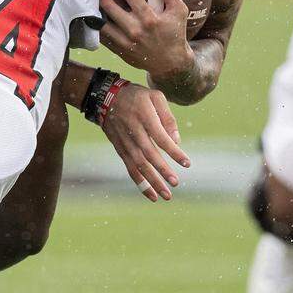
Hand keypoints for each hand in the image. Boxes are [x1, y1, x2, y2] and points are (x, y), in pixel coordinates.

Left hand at [99, 0, 193, 81]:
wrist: (171, 63)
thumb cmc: (175, 34)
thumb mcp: (179, 10)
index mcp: (149, 18)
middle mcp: (135, 30)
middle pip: (110, 6)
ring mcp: (125, 42)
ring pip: (102, 23)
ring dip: (94, 8)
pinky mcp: (119, 51)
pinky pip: (102, 36)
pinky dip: (96, 25)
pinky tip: (92, 14)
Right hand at [99, 83, 189, 201]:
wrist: (106, 97)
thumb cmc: (136, 96)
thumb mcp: (155, 96)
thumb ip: (168, 117)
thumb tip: (177, 141)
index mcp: (144, 116)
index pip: (161, 138)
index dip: (174, 152)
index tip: (187, 163)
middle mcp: (133, 130)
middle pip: (148, 154)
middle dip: (162, 170)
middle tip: (175, 183)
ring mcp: (125, 141)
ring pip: (138, 164)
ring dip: (151, 181)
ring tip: (166, 195)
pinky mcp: (120, 148)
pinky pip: (129, 168)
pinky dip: (140, 182)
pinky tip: (151, 194)